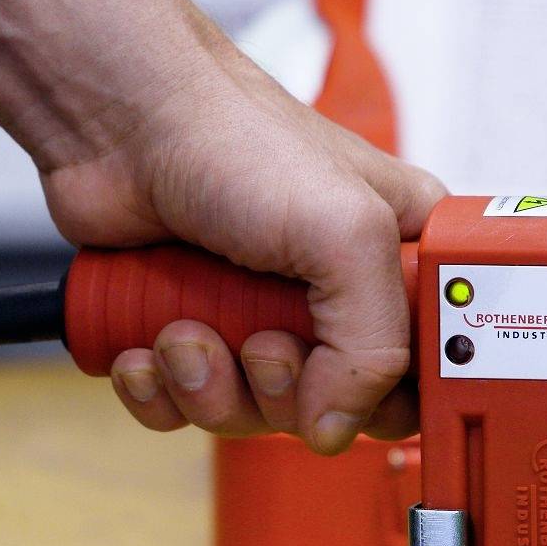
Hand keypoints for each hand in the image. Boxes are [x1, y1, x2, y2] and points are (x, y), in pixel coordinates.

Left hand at [42, 58, 445, 452]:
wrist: (118, 118)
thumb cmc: (237, 139)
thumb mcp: (347, 233)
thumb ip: (375, 342)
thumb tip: (335, 426)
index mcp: (401, 265)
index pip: (428, 371)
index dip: (392, 396)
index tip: (351, 384)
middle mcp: (336, 298)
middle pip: (337, 409)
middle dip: (283, 392)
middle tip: (259, 341)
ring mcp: (261, 317)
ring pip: (253, 415)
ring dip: (209, 386)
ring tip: (184, 329)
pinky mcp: (191, 330)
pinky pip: (182, 408)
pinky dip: (159, 390)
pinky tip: (145, 344)